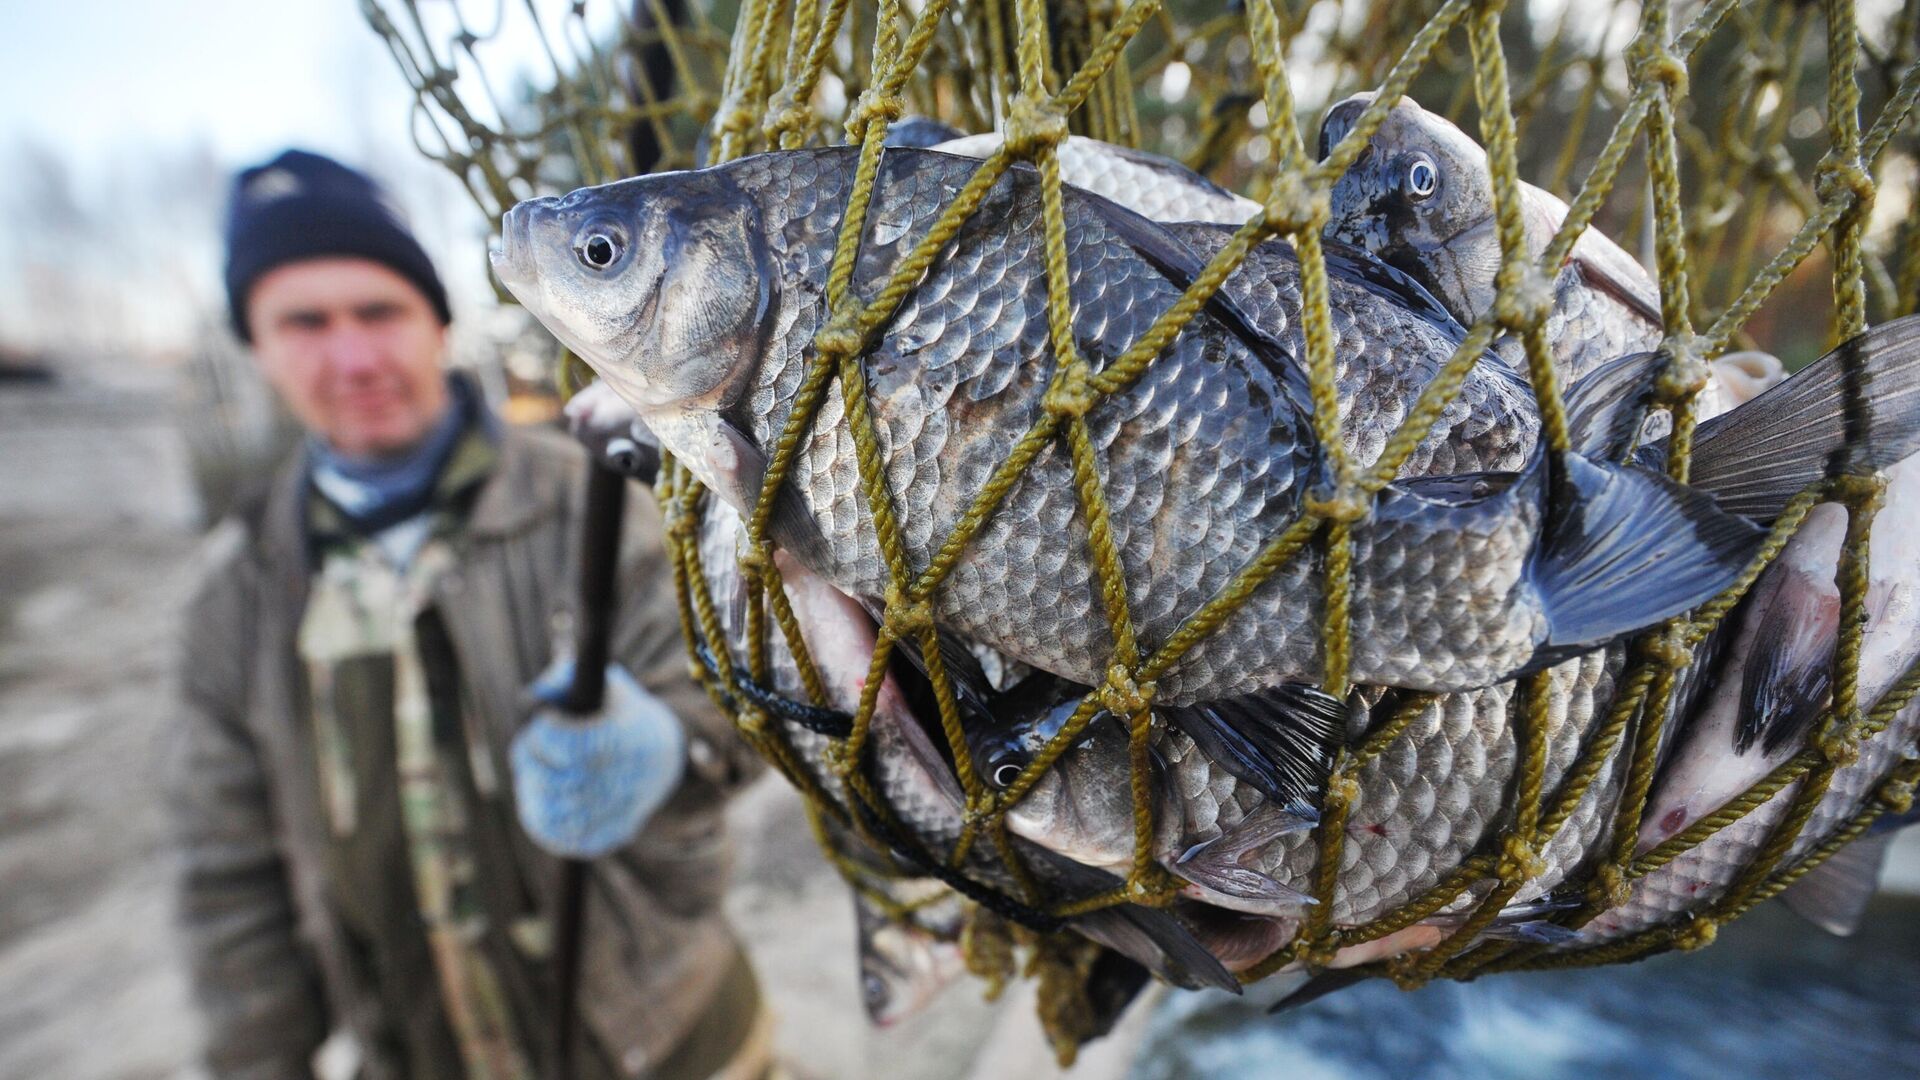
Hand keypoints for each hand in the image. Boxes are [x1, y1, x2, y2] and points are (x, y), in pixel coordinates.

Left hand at [511, 659, 686, 858]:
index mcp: (620, 740)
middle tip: (526, 750)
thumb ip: (566, 678)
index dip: (543, 732)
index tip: (543, 722)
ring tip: (530, 775)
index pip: (563, 744)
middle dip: (529, 761)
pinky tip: (538, 804)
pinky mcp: (613, 833)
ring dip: (532, 793)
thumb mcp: (604, 686)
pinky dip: (545, 826)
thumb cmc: (623, 714)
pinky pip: (568, 839)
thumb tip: (536, 696)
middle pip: (553, 780)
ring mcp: (617, 811)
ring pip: (554, 814)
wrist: (665, 756)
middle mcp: (621, 780)